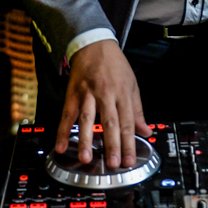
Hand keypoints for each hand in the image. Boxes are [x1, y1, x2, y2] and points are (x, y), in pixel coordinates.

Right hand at [54, 40, 150, 168]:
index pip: (127, 122)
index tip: (130, 160)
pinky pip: (68, 114)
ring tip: (86, 157)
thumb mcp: (132, 84)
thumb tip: (146, 131)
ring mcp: (88, 94)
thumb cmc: (114, 64)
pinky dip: (63, 130)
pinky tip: (61, 145)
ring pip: (87, 119)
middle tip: (113, 163)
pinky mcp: (73, 93)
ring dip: (86, 139)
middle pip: (109, 122)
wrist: (94, 43)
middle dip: (111, 145)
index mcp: (122, 93)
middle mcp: (106, 94)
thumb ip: (137, 110)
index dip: (129, 143)